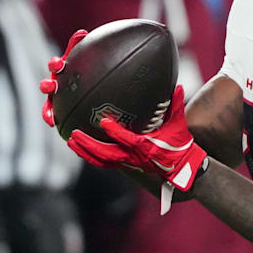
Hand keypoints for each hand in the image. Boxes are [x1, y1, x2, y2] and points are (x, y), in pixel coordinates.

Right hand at [39, 29, 87, 126]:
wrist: (88, 82)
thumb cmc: (86, 67)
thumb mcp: (85, 56)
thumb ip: (80, 45)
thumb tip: (82, 32)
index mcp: (62, 69)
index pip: (56, 65)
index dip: (56, 64)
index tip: (58, 65)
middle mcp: (56, 81)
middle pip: (48, 83)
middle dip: (47, 85)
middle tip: (50, 87)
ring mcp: (55, 95)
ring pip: (48, 102)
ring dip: (47, 109)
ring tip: (50, 117)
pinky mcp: (55, 107)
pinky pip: (50, 113)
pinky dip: (50, 118)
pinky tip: (53, 125)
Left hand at [67, 86, 207, 191]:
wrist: (180, 166)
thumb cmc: (179, 145)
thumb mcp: (178, 124)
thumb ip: (176, 105)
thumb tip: (179, 86)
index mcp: (145, 146)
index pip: (126, 139)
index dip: (114, 132)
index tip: (103, 122)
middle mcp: (133, 156)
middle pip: (106, 153)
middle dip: (89, 145)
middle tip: (74, 135)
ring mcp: (128, 162)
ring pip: (101, 160)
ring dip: (85, 151)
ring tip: (71, 141)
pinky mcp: (125, 165)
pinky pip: (104, 162)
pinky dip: (91, 156)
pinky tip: (80, 148)